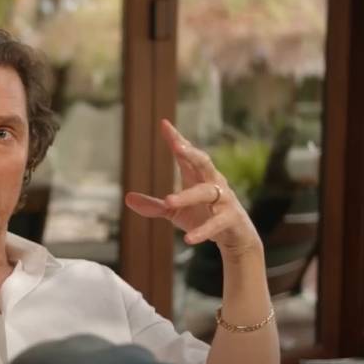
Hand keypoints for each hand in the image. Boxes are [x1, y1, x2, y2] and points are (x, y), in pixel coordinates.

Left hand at [124, 119, 262, 260]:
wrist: (235, 237)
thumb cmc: (203, 216)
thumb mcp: (175, 212)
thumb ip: (154, 206)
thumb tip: (127, 198)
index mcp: (197, 177)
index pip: (186, 154)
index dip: (176, 139)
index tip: (164, 124)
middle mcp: (212, 183)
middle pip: (203, 163)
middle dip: (191, 153)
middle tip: (177, 145)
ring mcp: (224, 200)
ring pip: (206, 192)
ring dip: (187, 196)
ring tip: (169, 201)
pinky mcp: (231, 219)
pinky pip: (216, 223)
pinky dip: (203, 230)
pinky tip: (189, 239)